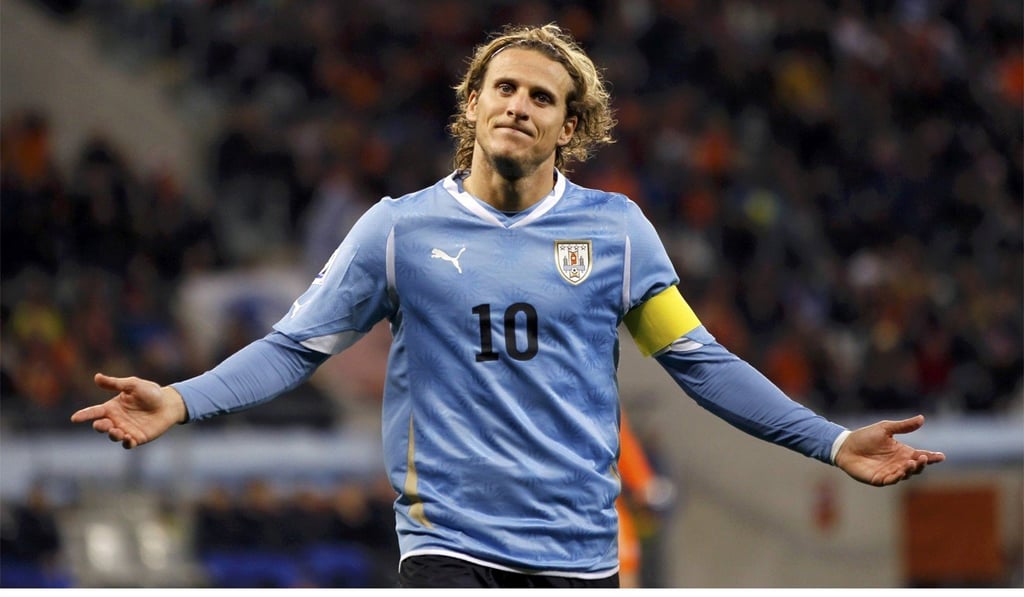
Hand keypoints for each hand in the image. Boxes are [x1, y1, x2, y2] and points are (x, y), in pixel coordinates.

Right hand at [70, 373, 186, 448]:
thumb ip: (115, 383)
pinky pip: (127, 444)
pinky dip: (125, 443)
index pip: (94, 412)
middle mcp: (116, 420)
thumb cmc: (150, 392)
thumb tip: (96, 377)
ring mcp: (125, 430)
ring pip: (112, 436)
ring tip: (117, 431)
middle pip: (101, 426)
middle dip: (100, 426)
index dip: (84, 415)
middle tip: (105, 424)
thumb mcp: (133, 385)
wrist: (169, 404)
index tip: (74, 418)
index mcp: (112, 407)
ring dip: (112, 435)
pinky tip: (128, 438)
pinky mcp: (137, 438)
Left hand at [834, 415, 945, 485]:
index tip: (941, 456)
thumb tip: (922, 418)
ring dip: (911, 470)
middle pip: (917, 467)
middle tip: (923, 457)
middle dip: (922, 464)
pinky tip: (901, 471)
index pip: (921, 455)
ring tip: (911, 462)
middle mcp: (899, 463)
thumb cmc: (865, 436)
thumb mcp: (886, 428)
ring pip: (906, 474)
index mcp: (903, 452)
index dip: (932, 457)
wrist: (845, 446)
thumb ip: (904, 426)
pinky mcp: (879, 479)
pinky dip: (898, 477)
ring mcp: (890, 472)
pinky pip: (892, 480)